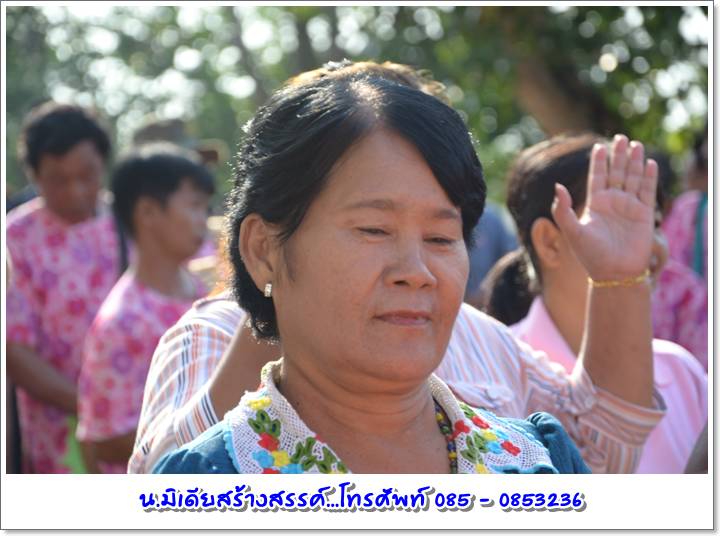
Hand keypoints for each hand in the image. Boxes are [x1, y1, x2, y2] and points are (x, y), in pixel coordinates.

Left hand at [551, 134, 657, 280]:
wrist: (613, 273)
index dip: (598, 162)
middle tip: (620, 137)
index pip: (597, 177)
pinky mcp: (644, 214)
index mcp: (595, 204)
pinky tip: (648, 163)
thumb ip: (562, 209)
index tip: (599, 146)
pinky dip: (649, 177)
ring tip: (635, 144)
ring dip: (634, 162)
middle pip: (616, 173)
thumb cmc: (590, 255)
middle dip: (618, 156)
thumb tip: (557, 186)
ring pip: (632, 178)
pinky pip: (647, 191)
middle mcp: (612, 203)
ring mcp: (629, 207)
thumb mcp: (572, 231)